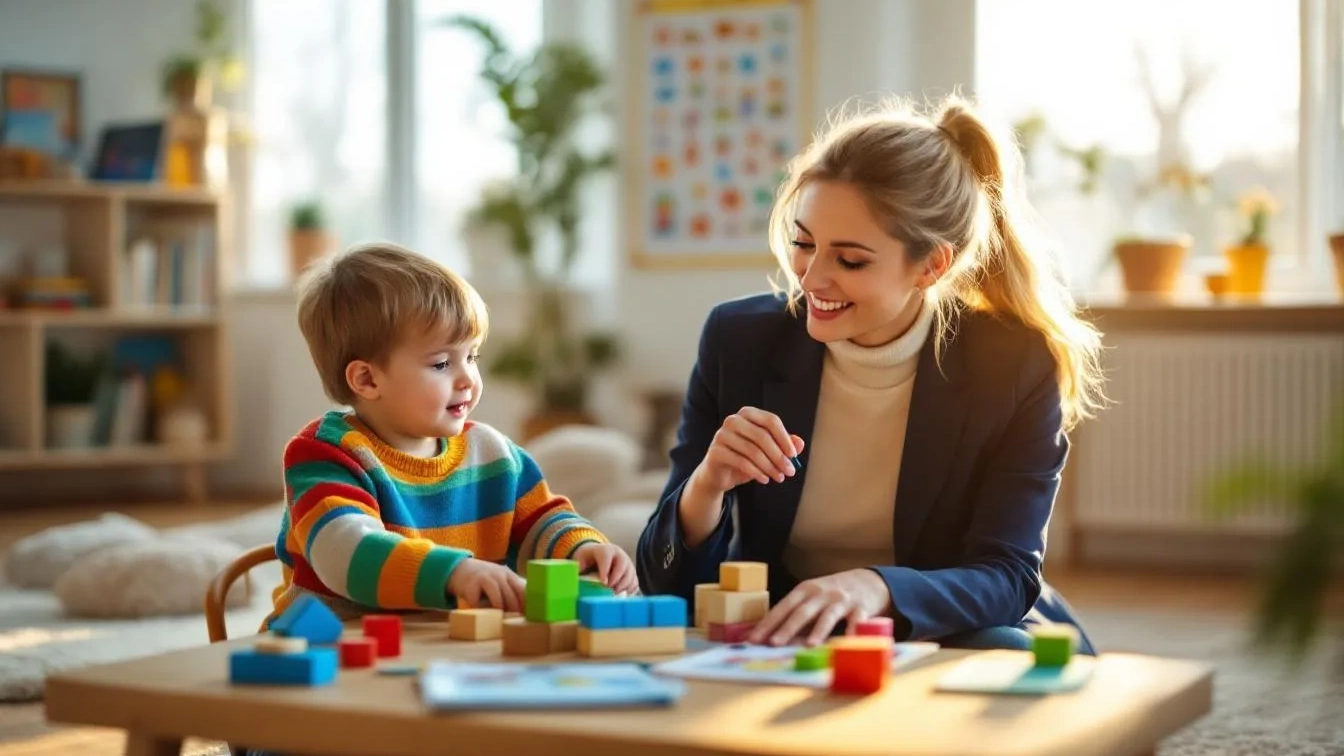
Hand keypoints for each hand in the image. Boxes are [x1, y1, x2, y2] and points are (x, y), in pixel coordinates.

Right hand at [447, 559, 525, 612]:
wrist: (460, 568)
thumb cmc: (485, 579)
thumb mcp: (500, 579)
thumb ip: (511, 589)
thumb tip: (525, 609)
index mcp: (508, 574)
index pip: (522, 588)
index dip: (526, 603)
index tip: (528, 614)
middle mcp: (498, 574)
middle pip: (510, 594)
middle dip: (514, 609)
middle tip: (515, 620)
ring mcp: (484, 578)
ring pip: (497, 597)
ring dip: (500, 609)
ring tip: (501, 619)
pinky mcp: (471, 586)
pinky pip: (478, 601)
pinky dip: (481, 609)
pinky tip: (482, 614)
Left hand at [572, 542, 639, 594]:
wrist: (596, 556)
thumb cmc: (586, 559)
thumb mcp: (579, 561)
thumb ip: (578, 569)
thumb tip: (573, 581)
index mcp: (604, 549)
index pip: (607, 556)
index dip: (605, 569)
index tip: (603, 583)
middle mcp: (618, 554)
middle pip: (623, 564)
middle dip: (617, 578)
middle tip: (609, 590)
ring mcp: (627, 563)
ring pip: (631, 574)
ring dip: (624, 586)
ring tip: (614, 595)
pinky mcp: (631, 573)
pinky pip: (634, 582)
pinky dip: (629, 590)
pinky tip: (620, 595)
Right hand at [693, 407, 804, 493]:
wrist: (720, 474)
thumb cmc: (746, 458)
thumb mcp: (767, 452)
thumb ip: (783, 445)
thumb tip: (799, 443)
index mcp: (747, 414)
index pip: (770, 420)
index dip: (784, 438)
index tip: (794, 455)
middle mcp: (733, 420)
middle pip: (762, 436)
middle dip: (778, 456)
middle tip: (790, 471)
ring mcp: (721, 435)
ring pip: (752, 450)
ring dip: (769, 467)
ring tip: (779, 477)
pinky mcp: (715, 451)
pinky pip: (741, 462)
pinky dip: (756, 472)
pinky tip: (764, 480)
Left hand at [747, 569, 892, 646]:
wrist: (868, 581)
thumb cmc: (832, 595)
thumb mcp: (812, 599)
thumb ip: (797, 616)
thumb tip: (772, 639)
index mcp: (804, 590)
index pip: (782, 607)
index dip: (768, 623)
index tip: (753, 639)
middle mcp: (821, 593)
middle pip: (801, 611)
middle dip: (786, 628)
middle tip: (773, 644)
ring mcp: (841, 600)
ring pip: (827, 616)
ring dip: (818, 631)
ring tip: (809, 646)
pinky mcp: (861, 608)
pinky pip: (857, 621)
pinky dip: (853, 631)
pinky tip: (848, 643)